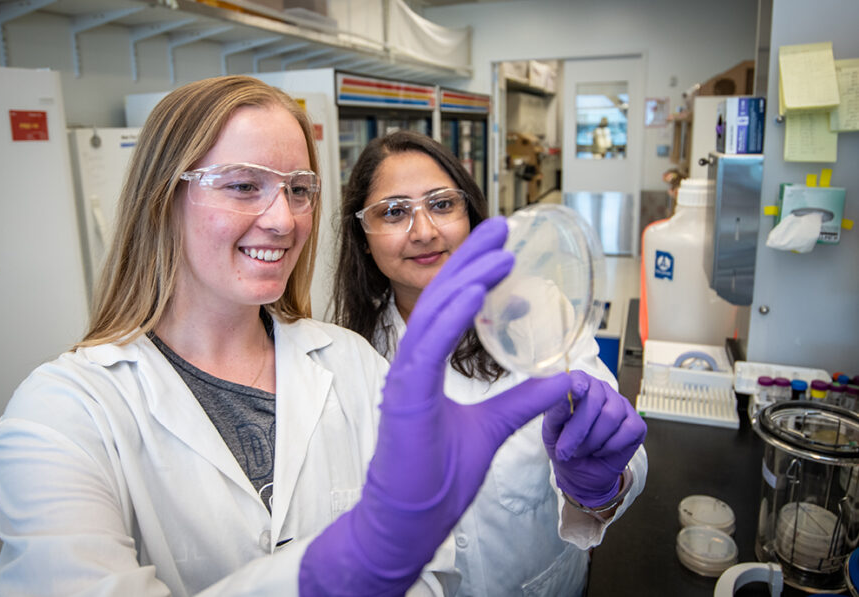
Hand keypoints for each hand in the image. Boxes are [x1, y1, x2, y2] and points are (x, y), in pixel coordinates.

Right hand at [300, 217, 575, 595]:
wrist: (410, 520)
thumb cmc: (438, 478)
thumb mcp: (494, 428)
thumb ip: (522, 401)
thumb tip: (560, 381)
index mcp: (427, 369)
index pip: (449, 309)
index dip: (473, 273)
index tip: (500, 247)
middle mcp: (412, 366)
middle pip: (440, 299)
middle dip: (470, 260)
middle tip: (500, 227)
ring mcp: (404, 380)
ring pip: (432, 315)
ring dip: (465, 279)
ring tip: (497, 251)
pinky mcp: (403, 398)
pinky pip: (424, 348)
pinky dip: (448, 317)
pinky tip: (472, 292)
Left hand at [542, 370, 646, 507]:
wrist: (582, 474)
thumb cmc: (565, 447)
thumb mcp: (552, 432)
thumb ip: (555, 413)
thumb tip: (562, 397)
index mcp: (579, 386)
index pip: (580, 378)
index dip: (578, 384)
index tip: (575, 393)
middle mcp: (602, 390)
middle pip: (595, 400)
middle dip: (578, 429)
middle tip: (565, 450)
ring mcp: (622, 406)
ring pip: (611, 416)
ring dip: (593, 440)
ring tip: (581, 451)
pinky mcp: (637, 424)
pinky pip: (628, 430)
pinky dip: (611, 446)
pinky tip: (600, 451)